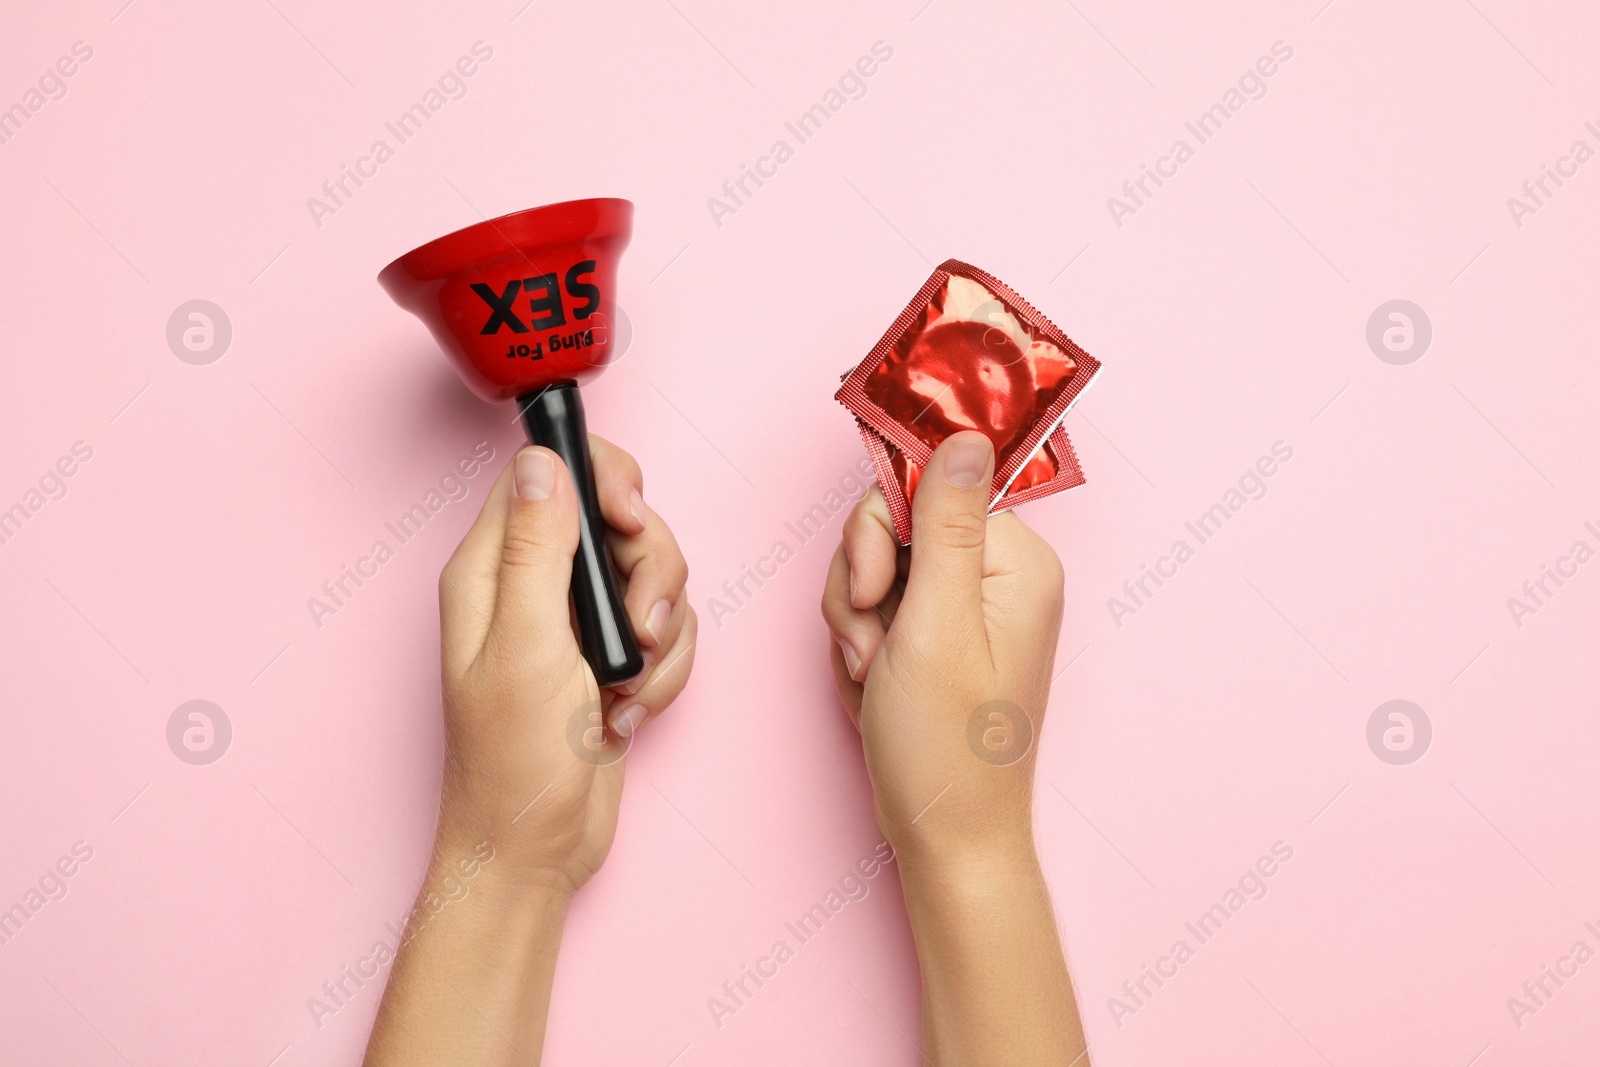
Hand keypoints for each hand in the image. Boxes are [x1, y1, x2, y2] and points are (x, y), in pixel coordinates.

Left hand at [435, 435, 695, 891]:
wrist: (535, 851)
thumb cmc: (511, 766)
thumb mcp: (526, 648)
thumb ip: (535, 550)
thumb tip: (543, 460)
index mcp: (491, 569)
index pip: (548, 471)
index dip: (604, 483)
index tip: (629, 524)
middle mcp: (531, 583)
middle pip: (619, 520)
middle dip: (649, 574)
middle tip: (637, 630)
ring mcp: (573, 620)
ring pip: (653, 574)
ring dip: (660, 634)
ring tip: (627, 684)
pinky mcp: (609, 655)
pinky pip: (667, 627)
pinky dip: (664, 670)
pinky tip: (628, 711)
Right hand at [820, 432, 1086, 1065]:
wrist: (944, 837)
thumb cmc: (946, 746)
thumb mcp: (935, 624)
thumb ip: (945, 522)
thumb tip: (964, 432)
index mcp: (1017, 562)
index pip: (923, 491)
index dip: (878, 537)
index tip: (872, 595)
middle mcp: (1000, 577)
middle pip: (894, 526)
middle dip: (861, 588)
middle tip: (870, 647)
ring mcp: (968, 608)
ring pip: (875, 568)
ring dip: (854, 623)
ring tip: (872, 676)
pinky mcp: (940, 637)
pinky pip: (878, 609)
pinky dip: (861, 646)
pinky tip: (873, 687)